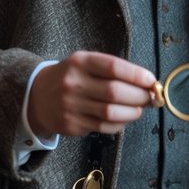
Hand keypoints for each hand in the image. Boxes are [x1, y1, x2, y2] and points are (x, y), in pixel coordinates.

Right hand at [27, 51, 156, 138]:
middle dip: (139, 96)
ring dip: (132, 112)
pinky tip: (124, 118)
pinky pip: (103, 127)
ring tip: (139, 109)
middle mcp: (73, 83)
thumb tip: (147, 83)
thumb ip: (113, 70)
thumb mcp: (85, 63)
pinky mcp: (71, 124)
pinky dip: (120, 124)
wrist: (37, 96)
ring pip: (111, 113)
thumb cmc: (72, 77)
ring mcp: (71, 105)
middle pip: (115, 92)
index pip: (113, 67)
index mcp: (80, 62)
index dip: (137, 75)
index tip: (152, 81)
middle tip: (151, 97)